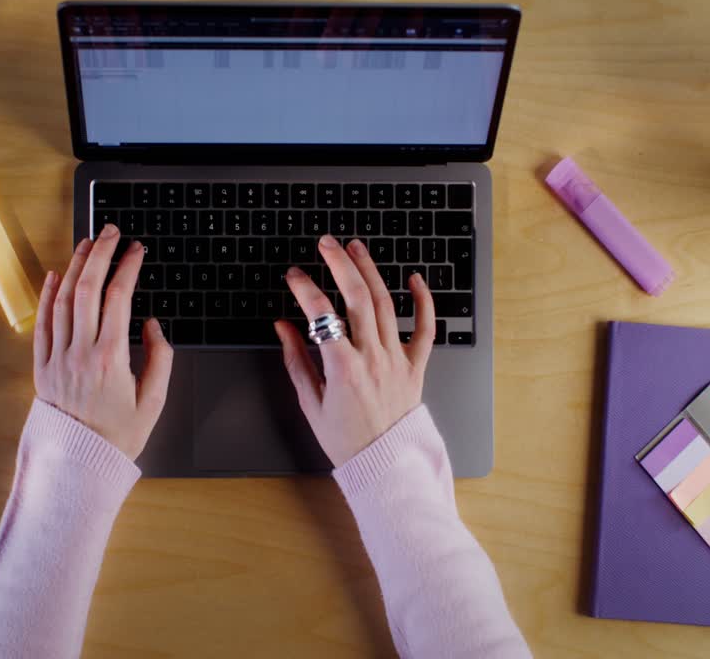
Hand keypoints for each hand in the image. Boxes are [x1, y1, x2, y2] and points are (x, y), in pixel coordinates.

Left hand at [32, 224, 173, 459]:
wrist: (79, 463)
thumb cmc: (118, 436)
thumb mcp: (154, 402)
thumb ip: (161, 360)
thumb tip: (154, 326)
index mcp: (111, 359)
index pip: (119, 298)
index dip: (128, 267)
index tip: (136, 250)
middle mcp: (80, 352)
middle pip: (87, 289)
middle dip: (100, 254)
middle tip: (110, 232)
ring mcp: (57, 358)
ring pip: (63, 300)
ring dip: (75, 267)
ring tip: (87, 245)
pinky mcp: (42, 366)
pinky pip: (42, 323)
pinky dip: (47, 295)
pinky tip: (55, 276)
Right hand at [274, 235, 435, 466]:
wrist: (385, 465)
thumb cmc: (347, 440)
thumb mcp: (311, 402)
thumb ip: (296, 361)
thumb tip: (283, 328)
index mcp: (343, 368)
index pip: (321, 315)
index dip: (305, 289)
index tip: (294, 276)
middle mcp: (373, 358)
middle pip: (357, 298)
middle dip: (340, 264)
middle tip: (327, 244)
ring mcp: (397, 359)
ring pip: (386, 304)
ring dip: (371, 272)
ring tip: (356, 249)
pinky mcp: (415, 366)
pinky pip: (426, 328)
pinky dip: (423, 301)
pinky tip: (414, 280)